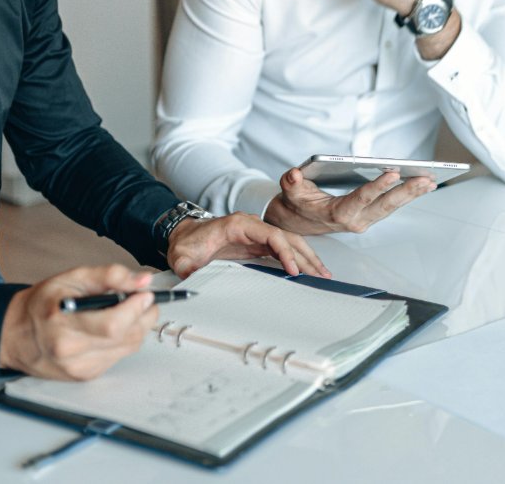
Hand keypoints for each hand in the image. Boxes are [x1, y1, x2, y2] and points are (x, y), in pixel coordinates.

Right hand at [0, 264, 156, 380]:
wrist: (15, 334)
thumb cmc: (43, 303)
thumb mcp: (73, 277)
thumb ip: (110, 276)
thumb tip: (144, 280)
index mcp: (63, 325)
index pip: (112, 325)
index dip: (136, 308)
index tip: (146, 293)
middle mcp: (71, 352)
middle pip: (126, 338)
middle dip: (144, 315)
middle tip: (144, 299)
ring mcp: (79, 368)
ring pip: (128, 348)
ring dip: (138, 327)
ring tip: (130, 310)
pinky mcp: (86, 376)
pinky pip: (119, 356)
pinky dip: (124, 340)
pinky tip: (113, 328)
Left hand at [165, 213, 330, 278]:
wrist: (182, 235)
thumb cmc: (185, 243)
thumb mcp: (182, 257)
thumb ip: (187, 268)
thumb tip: (193, 279)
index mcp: (238, 224)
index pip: (270, 235)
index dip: (284, 251)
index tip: (293, 270)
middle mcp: (252, 226)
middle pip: (286, 237)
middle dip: (305, 255)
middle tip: (321, 274)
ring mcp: (256, 235)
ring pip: (288, 242)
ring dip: (306, 257)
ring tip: (322, 273)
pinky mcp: (256, 244)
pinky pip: (281, 249)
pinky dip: (296, 259)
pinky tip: (306, 270)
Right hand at [263, 167, 436, 234]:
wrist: (300, 222)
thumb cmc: (298, 205)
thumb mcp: (290, 193)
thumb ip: (291, 183)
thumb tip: (294, 174)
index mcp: (338, 213)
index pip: (362, 198)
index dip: (378, 186)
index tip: (394, 174)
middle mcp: (356, 220)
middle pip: (385, 205)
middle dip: (407, 192)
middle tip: (425, 179)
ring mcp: (366, 220)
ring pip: (393, 207)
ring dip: (412, 194)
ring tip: (430, 181)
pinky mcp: (371, 216)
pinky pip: (392, 207)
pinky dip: (408, 196)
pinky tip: (421, 186)